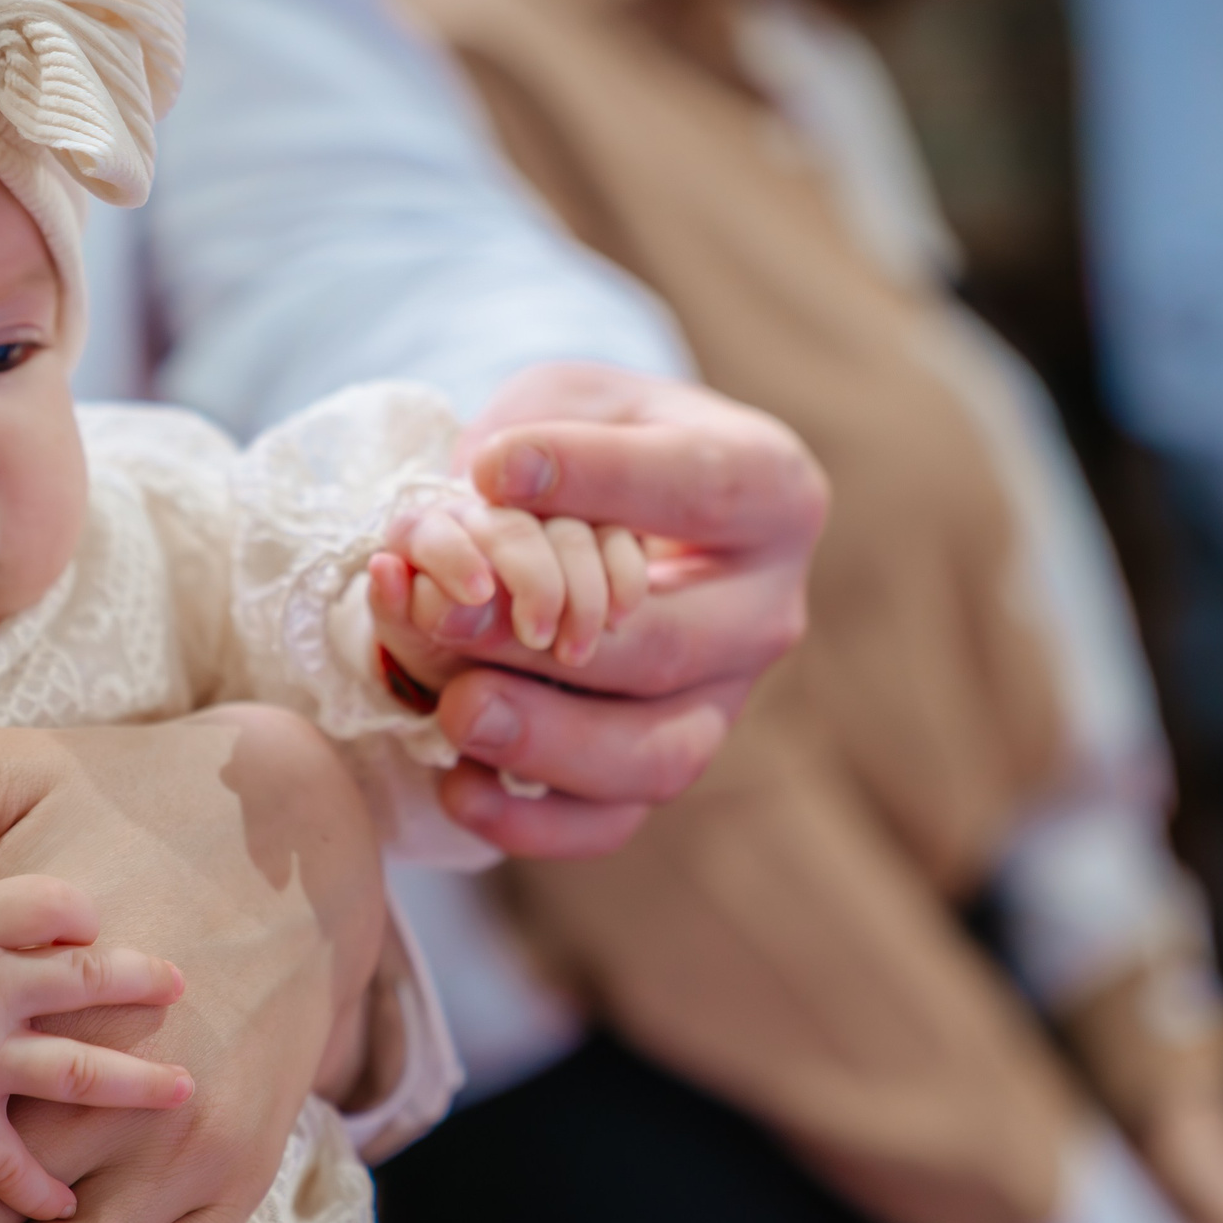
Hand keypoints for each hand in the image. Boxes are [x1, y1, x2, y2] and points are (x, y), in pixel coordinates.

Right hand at [0, 862, 191, 1221]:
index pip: (54, 901)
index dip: (80, 910)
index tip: (102, 919)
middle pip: (88, 981)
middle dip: (141, 983)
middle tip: (185, 985)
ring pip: (77, 1071)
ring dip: (135, 1083)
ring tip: (182, 1091)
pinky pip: (10, 1162)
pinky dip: (39, 1190)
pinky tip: (68, 1207)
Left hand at [371, 504, 646, 683]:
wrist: (502, 679)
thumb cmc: (448, 661)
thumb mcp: (421, 649)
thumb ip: (405, 615)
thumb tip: (385, 569)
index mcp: (426, 533)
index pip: (428, 526)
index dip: (451, 553)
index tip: (476, 595)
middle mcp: (484, 515)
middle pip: (511, 523)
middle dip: (530, 578)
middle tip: (537, 638)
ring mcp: (544, 521)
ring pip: (570, 529)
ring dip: (580, 589)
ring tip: (574, 653)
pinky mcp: (598, 536)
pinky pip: (616, 536)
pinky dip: (621, 573)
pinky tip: (620, 615)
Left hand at [388, 362, 826, 855]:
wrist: (608, 496)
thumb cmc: (594, 438)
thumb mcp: (570, 400)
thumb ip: (533, 436)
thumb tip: (481, 498)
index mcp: (770, 491)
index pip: (701, 487)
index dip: (597, 479)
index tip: (493, 469)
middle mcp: (765, 609)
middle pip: (674, 645)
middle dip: (551, 642)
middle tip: (453, 616)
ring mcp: (723, 699)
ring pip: (659, 754)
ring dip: (549, 743)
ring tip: (457, 712)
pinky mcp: (663, 761)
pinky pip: (615, 821)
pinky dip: (536, 822)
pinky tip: (458, 789)